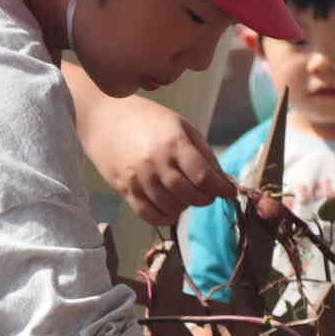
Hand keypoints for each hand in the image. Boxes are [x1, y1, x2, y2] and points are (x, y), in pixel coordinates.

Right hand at [77, 106, 234, 225]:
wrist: (105, 118)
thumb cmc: (148, 119)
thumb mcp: (181, 127)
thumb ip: (203, 153)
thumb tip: (224, 180)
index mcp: (174, 143)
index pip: (204, 176)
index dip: (221, 189)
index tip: (229, 192)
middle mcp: (156, 162)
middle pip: (189, 195)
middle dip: (205, 199)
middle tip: (208, 194)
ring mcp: (138, 177)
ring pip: (170, 207)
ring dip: (185, 208)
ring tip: (187, 198)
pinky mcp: (125, 188)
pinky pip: (147, 213)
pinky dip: (163, 217)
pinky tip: (171, 211)